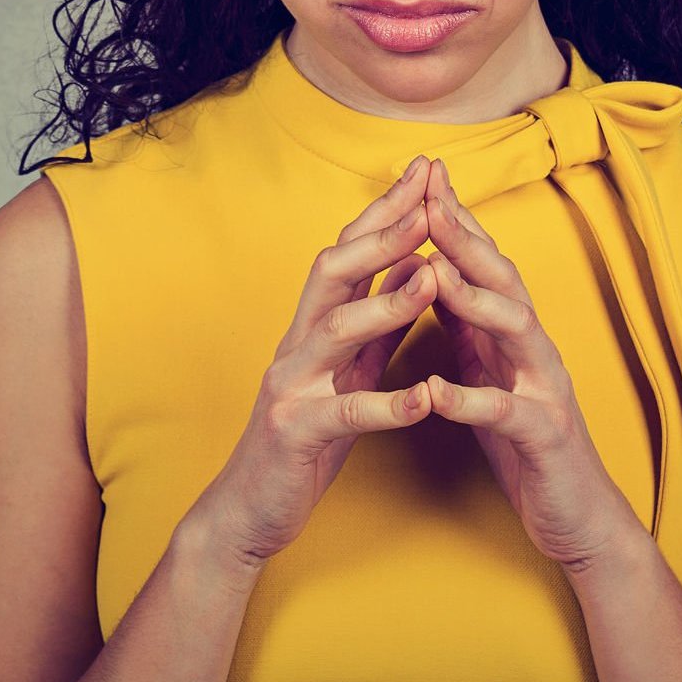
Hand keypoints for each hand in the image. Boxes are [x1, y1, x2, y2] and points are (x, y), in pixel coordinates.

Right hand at [189, 154, 443, 570]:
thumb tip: (415, 265)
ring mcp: (291, 386)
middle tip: (429, 199)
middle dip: (383, 232)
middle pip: (334, 271)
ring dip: (386, 300)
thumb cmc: (304, 438)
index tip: (426, 172)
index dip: (386, 210)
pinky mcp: (298, 433)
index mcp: (312, 326)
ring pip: (335, 330)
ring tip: (433, 277)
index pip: (349, 252)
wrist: (248, 509)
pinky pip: (347, 414)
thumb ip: (377, 324)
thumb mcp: (347, 372)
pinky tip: (426, 399)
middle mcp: (296, 344)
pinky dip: (390, 405)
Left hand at [416, 157, 644, 572]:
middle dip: (466, 237)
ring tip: (434, 275)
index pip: (484, 264)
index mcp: (514, 336)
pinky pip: (507, 414)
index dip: (455, 219)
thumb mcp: (490, 376)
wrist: (578, 517)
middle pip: (504, 280)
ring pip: (518, 330)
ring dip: (475, 299)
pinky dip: (469, 400)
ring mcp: (545, 390)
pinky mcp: (544, 438)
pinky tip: (434, 392)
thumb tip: (434, 275)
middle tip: (429, 198)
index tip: (422, 177)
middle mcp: (536, 351)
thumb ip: (468, 329)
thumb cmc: (527, 446)